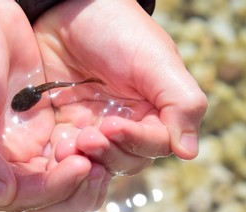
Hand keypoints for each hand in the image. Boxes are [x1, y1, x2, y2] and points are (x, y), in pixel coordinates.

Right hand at [0, 0, 107, 211]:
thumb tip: (3, 195)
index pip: (15, 197)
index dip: (50, 190)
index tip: (80, 165)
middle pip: (38, 197)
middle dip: (70, 189)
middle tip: (100, 170)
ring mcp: (15, 145)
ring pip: (53, 179)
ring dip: (79, 176)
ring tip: (104, 160)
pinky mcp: (35, 127)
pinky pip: (62, 153)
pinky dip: (80, 152)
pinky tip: (97, 139)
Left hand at [33, 0, 206, 174]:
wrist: (69, 8)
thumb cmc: (117, 28)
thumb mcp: (155, 60)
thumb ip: (180, 102)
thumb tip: (190, 152)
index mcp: (156, 110)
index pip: (155, 144)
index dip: (136, 141)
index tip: (112, 126)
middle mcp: (128, 124)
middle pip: (127, 160)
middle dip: (109, 153)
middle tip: (88, 136)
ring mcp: (95, 127)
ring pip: (97, 163)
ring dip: (86, 159)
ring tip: (68, 145)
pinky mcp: (65, 127)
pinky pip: (67, 154)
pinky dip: (64, 157)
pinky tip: (56, 146)